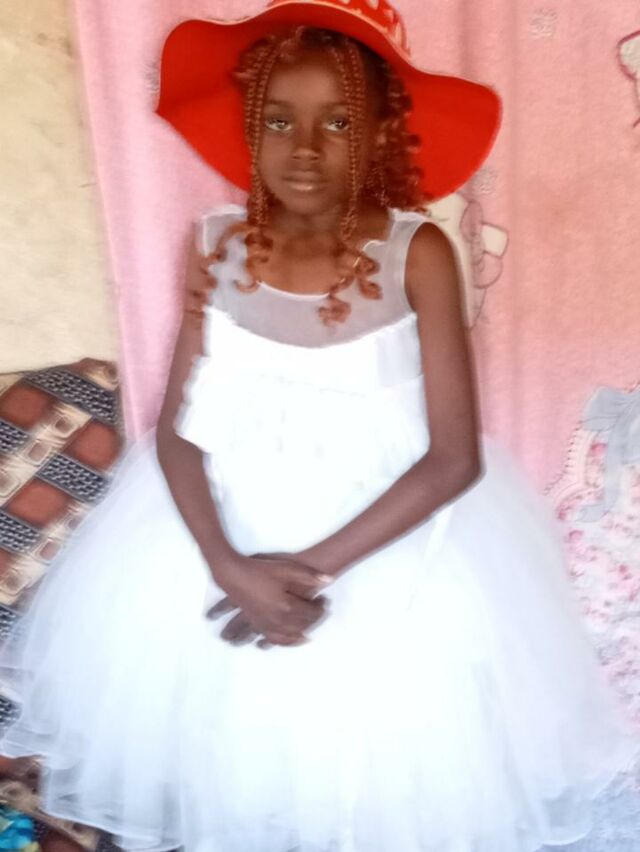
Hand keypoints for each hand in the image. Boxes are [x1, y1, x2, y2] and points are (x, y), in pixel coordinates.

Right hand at [211, 553, 330, 646]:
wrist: (233, 575)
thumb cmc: (260, 570)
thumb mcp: (286, 568)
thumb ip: (308, 575)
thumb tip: (329, 581)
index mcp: (287, 606)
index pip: (311, 612)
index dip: (321, 607)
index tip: (324, 600)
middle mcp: (278, 620)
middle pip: (303, 624)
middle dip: (315, 618)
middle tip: (321, 610)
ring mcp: (266, 625)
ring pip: (290, 635)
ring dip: (303, 632)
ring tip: (310, 628)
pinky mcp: (258, 626)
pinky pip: (275, 640)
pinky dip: (286, 642)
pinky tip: (291, 639)